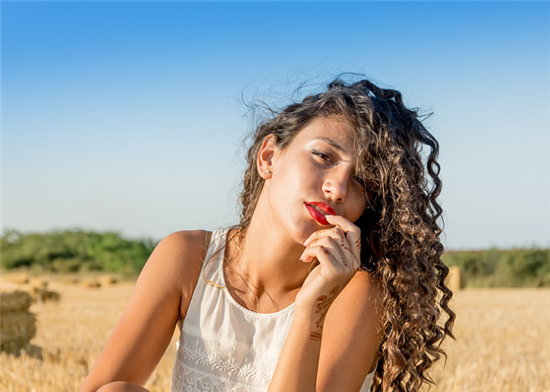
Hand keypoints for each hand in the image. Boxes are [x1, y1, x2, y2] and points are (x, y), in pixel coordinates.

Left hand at [295, 215, 360, 340]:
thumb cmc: (316, 283)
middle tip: (308, 245)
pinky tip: (304, 259)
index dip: (341, 220)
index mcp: (355, 259)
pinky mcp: (334, 272)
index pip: (355, 231)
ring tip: (306, 254)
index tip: (326, 218)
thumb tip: (330, 224)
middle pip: (337, 233)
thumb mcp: (328, 262)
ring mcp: (346, 268)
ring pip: (328, 240)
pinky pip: (321, 249)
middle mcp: (354, 263)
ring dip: (312, 244)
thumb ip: (333, 246)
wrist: (311, 307)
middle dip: (319, 234)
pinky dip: (309, 251)